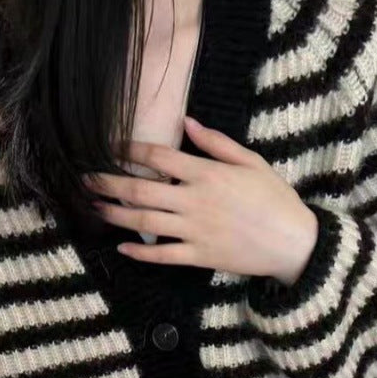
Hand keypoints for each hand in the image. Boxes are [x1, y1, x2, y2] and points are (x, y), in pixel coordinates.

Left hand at [82, 116, 318, 285]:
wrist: (293, 242)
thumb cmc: (275, 198)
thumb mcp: (251, 161)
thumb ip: (216, 142)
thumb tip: (187, 122)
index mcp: (207, 173)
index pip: (158, 157)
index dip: (129, 149)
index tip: (109, 145)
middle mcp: (194, 200)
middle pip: (140, 190)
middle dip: (108, 183)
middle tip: (83, 179)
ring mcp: (194, 230)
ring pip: (144, 222)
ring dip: (114, 214)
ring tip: (93, 207)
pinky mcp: (198, 255)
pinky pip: (162, 254)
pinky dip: (139, 252)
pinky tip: (121, 246)